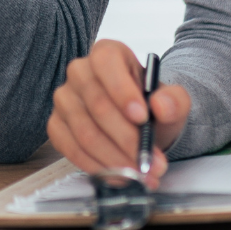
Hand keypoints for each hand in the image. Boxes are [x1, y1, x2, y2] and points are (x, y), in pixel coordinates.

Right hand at [47, 40, 190, 189]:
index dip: (122, 91)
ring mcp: (64, 99)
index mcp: (107, 54)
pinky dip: (97, 167)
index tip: (142, 118)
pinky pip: (71, 149)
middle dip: (126, 139)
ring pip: (85, 132)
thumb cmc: (150, 106)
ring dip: (115, 159)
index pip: (106, 63)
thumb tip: (161, 106)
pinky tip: (119, 175)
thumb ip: (174, 100)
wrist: (140, 125)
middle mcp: (80, 72)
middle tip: (149, 160)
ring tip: (140, 173)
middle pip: (98, 105)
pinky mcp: (56, 125)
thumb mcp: (172, 101)